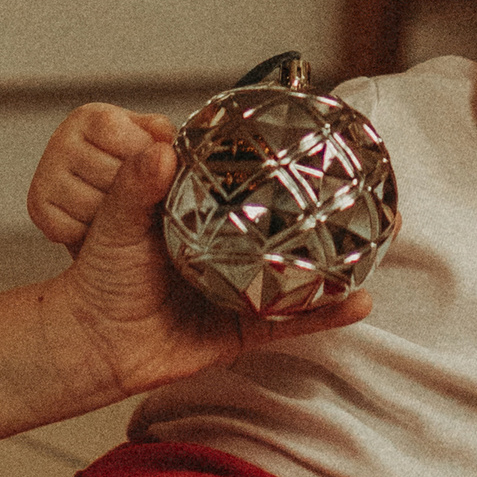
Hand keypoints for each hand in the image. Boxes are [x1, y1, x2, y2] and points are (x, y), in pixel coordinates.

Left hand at [31, 103, 368, 400]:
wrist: (90, 342)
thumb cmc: (98, 276)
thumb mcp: (114, 222)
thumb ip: (134, 187)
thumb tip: (161, 149)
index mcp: (204, 210)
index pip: (253, 176)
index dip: (289, 157)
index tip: (325, 134)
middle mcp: (230, 244)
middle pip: (290, 220)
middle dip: (334, 204)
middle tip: (373, 182)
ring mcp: (242, 286)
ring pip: (302, 268)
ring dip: (344, 255)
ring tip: (385, 233)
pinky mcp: (244, 328)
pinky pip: (291, 319)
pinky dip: (325, 313)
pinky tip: (359, 301)